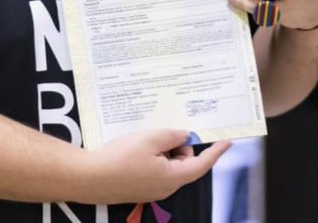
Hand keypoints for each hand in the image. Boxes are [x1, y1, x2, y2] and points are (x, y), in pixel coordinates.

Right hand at [83, 129, 230, 204]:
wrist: (90, 177)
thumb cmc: (120, 158)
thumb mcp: (151, 139)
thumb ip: (172, 135)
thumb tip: (184, 136)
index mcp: (174, 177)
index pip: (202, 164)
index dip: (216, 152)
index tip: (227, 142)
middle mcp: (166, 187)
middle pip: (184, 162)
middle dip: (179, 144)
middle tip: (165, 130)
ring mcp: (152, 189)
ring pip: (168, 163)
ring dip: (162, 148)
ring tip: (145, 138)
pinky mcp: (139, 186)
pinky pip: (154, 168)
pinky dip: (152, 155)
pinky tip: (136, 146)